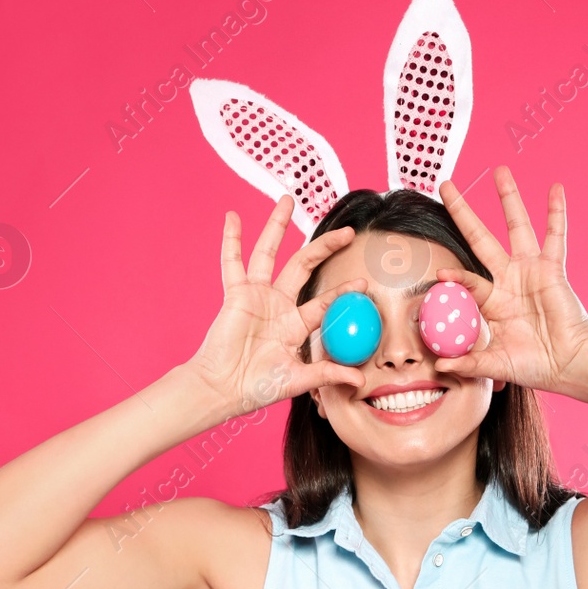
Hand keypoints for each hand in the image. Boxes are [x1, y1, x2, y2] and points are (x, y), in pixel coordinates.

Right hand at [185, 195, 367, 418]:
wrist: (223, 388)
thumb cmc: (256, 387)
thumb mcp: (298, 379)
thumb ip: (327, 374)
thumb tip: (359, 380)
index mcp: (294, 325)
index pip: (325, 301)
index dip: (344, 291)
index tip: (363, 283)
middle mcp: (277, 305)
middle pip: (304, 265)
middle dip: (325, 246)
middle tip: (347, 232)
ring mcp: (256, 296)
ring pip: (269, 253)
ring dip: (277, 226)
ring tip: (287, 200)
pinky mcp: (236, 294)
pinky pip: (232, 262)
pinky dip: (231, 240)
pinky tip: (233, 218)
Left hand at [434, 167, 587, 397]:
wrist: (570, 364)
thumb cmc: (535, 365)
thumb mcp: (497, 364)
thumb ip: (469, 363)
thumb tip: (439, 368)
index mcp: (492, 302)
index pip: (466, 281)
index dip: (453, 277)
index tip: (439, 275)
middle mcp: (508, 280)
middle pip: (480, 238)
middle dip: (463, 212)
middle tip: (446, 185)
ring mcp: (531, 271)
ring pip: (517, 227)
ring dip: (509, 199)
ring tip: (500, 171)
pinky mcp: (553, 269)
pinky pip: (556, 236)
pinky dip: (556, 212)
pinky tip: (555, 188)